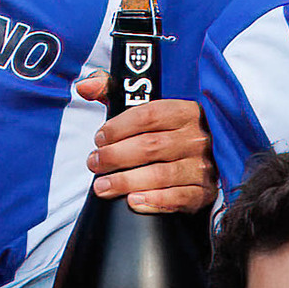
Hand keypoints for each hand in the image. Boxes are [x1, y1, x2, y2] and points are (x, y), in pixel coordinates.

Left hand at [76, 92, 213, 220]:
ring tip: (102, 187)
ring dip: (126, 182)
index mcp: (185, 111)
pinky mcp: (203, 192)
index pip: (149, 115)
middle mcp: (196, 138)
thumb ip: (113, 91)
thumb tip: (85, 86)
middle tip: (94, 164)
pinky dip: (154, 201)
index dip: (118, 127)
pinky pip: (179, 197)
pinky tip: (133, 201)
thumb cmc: (164, 134)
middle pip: (150, 146)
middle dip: (115, 156)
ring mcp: (201, 166)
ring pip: (161, 174)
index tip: (99, 138)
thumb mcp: (144, 108)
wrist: (199, 162)